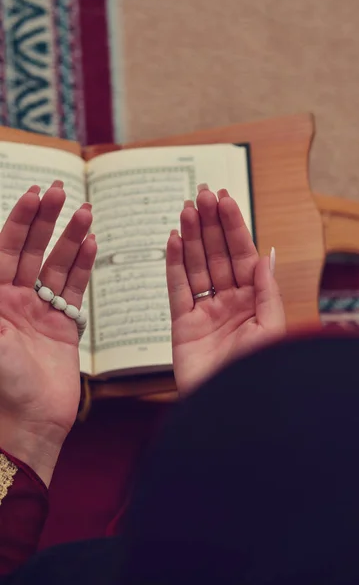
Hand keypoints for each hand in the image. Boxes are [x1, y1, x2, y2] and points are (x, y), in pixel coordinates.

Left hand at [0, 182, 95, 484]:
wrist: (28, 424)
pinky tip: (91, 245)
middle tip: (61, 191)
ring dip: (70, 238)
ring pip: (56, 265)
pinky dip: (83, 267)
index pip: (5, 248)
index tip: (36, 195)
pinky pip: (74, 290)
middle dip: (45, 220)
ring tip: (86, 211)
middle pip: (31, 249)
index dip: (20, 220)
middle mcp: (13, 299)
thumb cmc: (1, 386)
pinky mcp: (63, 326)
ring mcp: (39, 311)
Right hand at [166, 185, 285, 394]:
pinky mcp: (182, 326)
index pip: (242, 255)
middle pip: (217, 255)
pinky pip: (177, 290)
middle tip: (201, 193)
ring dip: (191, 237)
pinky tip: (173, 241)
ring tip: (186, 209)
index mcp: (254, 301)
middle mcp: (230, 302)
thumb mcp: (270, 329)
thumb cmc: (258, 374)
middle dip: (210, 224)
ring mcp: (205, 312)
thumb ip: (266, 291)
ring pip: (196, 266)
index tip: (224, 200)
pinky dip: (173, 265)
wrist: (231, 410)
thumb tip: (266, 256)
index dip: (233, 227)